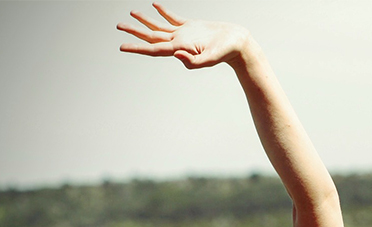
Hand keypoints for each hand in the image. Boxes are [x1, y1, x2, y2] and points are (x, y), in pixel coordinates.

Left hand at [117, 3, 249, 68]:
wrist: (239, 44)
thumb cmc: (227, 52)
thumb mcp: (211, 58)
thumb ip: (194, 61)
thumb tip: (175, 55)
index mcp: (180, 49)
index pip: (153, 49)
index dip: (137, 47)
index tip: (122, 46)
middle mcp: (179, 42)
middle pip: (152, 37)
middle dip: (135, 32)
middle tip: (119, 27)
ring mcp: (184, 34)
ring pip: (160, 27)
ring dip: (145, 21)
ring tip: (132, 13)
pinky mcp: (192, 27)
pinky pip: (173, 18)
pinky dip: (163, 12)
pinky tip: (155, 6)